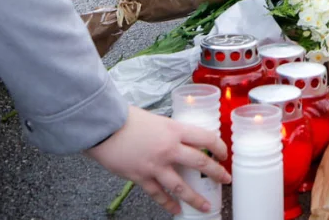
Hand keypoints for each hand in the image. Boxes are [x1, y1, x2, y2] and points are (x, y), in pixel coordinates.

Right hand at [86, 106, 229, 214]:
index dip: (219, 147)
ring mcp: (155, 166)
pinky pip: (159, 195)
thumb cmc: (126, 119)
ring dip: (196, 198)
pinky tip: (176, 210)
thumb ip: (169, 130)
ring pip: (181, 187)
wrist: (103, 127)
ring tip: (206, 206)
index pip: (206, 138)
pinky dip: (168, 204)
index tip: (224, 153)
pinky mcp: (141, 178)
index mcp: (174, 130)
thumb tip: (178, 139)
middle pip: (200, 163)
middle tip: (225, 179)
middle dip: (216, 173)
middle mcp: (169, 149)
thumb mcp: (156, 119)